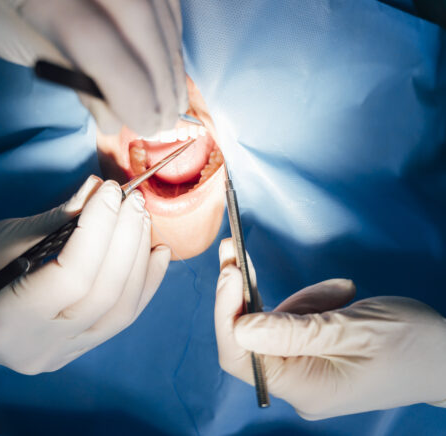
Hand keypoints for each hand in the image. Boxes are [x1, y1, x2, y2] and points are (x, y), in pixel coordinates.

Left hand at [0, 0, 186, 134]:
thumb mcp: (8, 36)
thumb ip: (63, 71)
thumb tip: (113, 117)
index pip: (94, 39)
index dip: (128, 89)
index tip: (145, 124)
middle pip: (137, 14)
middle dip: (159, 77)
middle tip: (167, 120)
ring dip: (172, 54)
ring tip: (175, 96)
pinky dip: (171, 20)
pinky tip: (171, 53)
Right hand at [0, 176, 169, 374]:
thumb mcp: (2, 240)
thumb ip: (56, 221)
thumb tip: (98, 190)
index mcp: (6, 321)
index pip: (71, 276)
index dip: (98, 229)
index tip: (110, 192)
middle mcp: (40, 347)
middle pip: (104, 293)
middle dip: (126, 239)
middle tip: (133, 201)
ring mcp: (64, 353)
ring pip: (122, 309)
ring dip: (139, 258)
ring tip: (142, 220)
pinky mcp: (80, 348)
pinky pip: (123, 317)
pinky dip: (145, 282)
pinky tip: (158, 253)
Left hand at [215, 238, 445, 418]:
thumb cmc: (410, 343)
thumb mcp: (352, 329)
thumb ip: (293, 331)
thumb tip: (240, 327)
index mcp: (304, 387)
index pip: (240, 356)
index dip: (226, 313)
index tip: (228, 272)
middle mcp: (296, 383)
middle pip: (248, 335)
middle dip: (243, 292)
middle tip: (235, 249)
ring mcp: (303, 368)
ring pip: (274, 322)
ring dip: (299, 299)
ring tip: (341, 293)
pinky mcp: (312, 352)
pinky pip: (295, 320)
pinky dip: (312, 302)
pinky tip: (342, 295)